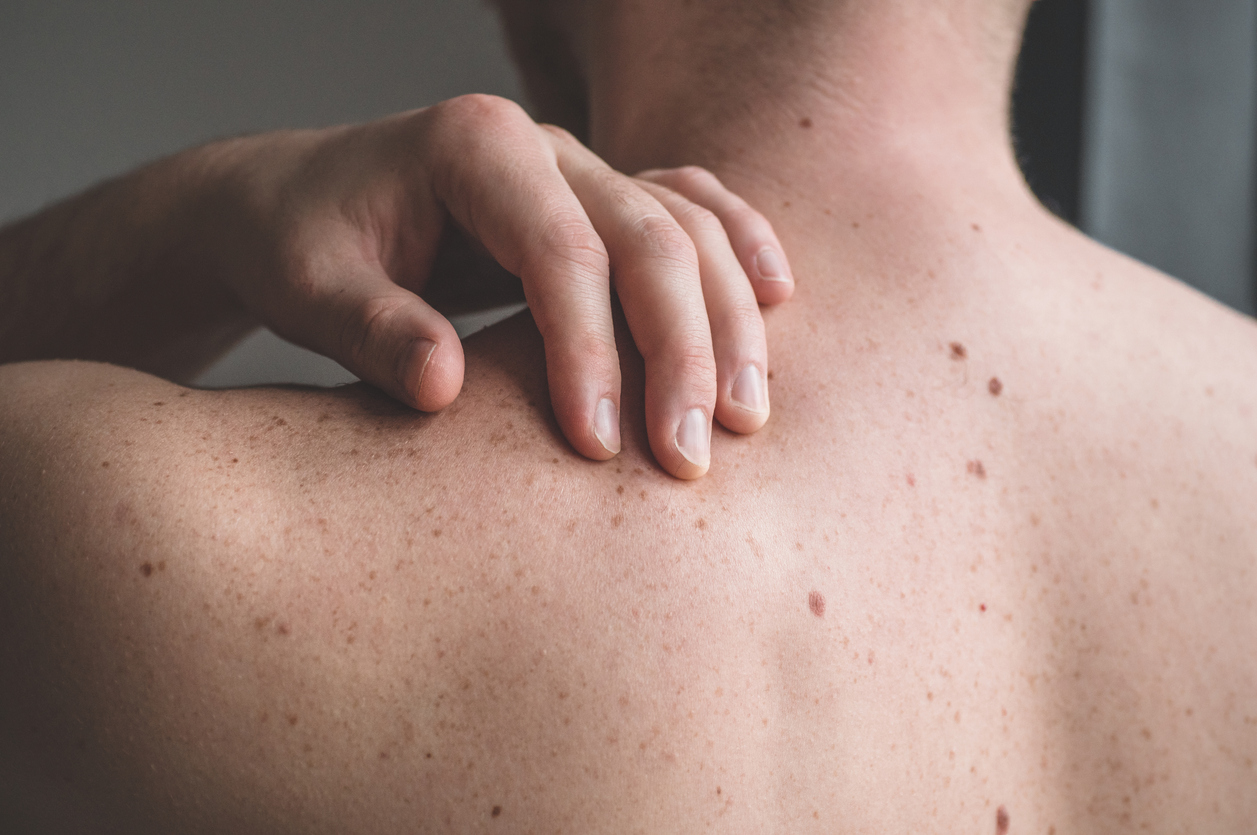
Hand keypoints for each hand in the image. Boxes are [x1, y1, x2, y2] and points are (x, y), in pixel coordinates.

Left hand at [219, 94, 793, 477]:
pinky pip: (691, 209)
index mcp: (474, 146)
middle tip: (690, 456)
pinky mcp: (598, 200)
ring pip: (688, 228)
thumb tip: (445, 386)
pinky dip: (739, 251)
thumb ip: (370, 329)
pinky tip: (780, 298)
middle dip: (680, 351)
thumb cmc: (297, 245)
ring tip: (745, 417)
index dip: (588, 351)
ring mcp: (581, 167)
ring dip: (728, 321)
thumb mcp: (305, 287)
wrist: (296, 204)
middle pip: (648, 237)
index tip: (596, 446)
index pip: (561, 250)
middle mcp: (544, 146)